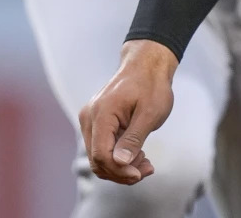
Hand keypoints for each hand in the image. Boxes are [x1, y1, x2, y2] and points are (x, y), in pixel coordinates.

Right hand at [78, 40, 178, 184]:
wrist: (146, 66)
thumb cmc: (151, 86)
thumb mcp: (149, 113)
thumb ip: (134, 138)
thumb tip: (120, 162)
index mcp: (102, 113)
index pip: (101, 155)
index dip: (120, 170)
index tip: (142, 173)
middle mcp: (89, 117)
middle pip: (97, 160)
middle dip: (122, 171)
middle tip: (148, 168)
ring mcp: (90, 120)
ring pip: (99, 158)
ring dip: (121, 166)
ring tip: (146, 161)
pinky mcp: (96, 123)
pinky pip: (102, 148)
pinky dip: (118, 157)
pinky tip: (138, 154)